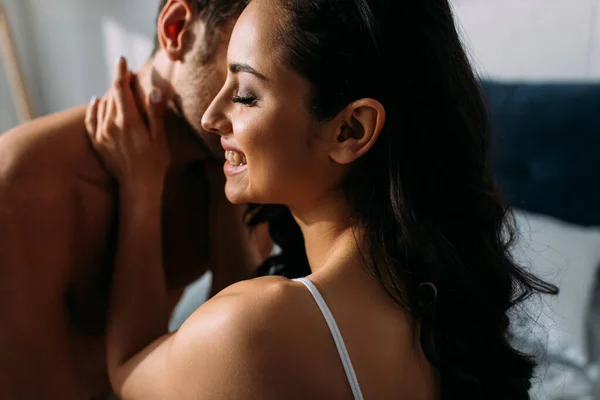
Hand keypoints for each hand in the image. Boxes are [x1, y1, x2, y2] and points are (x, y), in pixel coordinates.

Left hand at [85, 57, 169, 194]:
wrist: (137, 187)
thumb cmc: (155, 163)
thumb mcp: (160, 137)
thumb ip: (155, 113)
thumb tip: (154, 90)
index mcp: (128, 120)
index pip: (120, 88)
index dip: (121, 72)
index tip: (122, 60)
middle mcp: (111, 124)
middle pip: (112, 95)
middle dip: (120, 83)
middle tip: (130, 77)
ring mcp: (102, 134)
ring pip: (102, 104)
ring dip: (110, 94)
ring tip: (120, 90)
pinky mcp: (97, 142)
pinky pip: (91, 119)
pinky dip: (93, 107)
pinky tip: (96, 101)